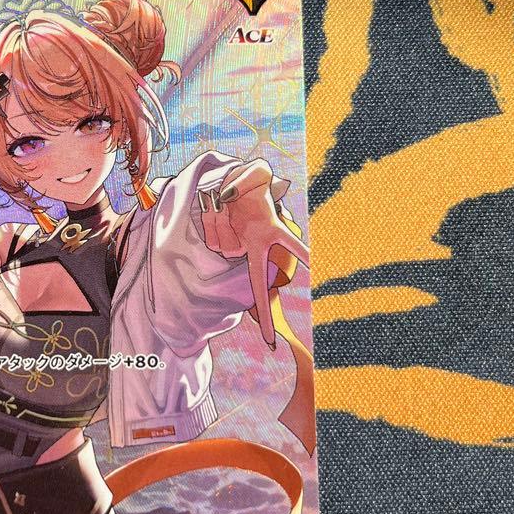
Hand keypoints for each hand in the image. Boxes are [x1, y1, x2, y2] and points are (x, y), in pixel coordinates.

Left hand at [200, 159, 309, 348]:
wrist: (226, 187)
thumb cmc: (248, 183)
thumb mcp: (254, 171)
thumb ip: (248, 175)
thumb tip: (226, 195)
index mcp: (267, 234)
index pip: (286, 252)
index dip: (296, 265)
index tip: (302, 291)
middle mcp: (252, 245)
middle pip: (259, 283)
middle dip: (266, 316)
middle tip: (271, 342)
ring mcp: (234, 246)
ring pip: (221, 242)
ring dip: (221, 219)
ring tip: (228, 205)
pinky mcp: (218, 242)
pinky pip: (211, 235)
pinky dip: (213, 219)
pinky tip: (219, 209)